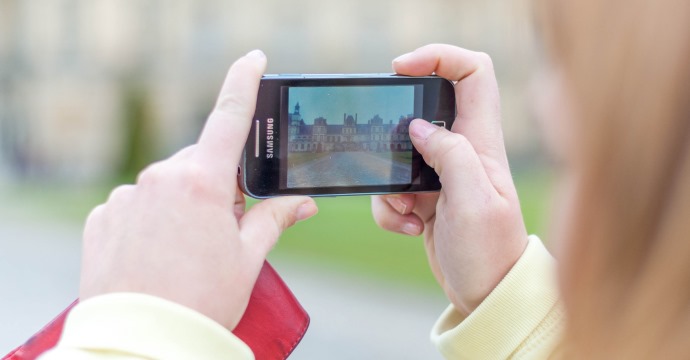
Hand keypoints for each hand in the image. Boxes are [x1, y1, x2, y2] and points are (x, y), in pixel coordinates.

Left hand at [79, 50, 317, 328]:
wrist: (142, 341)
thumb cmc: (202, 302)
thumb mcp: (248, 258)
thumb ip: (274, 218)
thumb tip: (301, 202)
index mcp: (202, 183)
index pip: (229, 118)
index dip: (243, 83)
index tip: (253, 60)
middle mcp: (159, 179)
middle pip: (200, 166)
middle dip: (218, 188)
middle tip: (225, 231)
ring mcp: (126, 197)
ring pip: (166, 187)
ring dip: (182, 206)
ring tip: (185, 254)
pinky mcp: (102, 217)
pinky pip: (135, 205)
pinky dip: (150, 221)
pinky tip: (156, 255)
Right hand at [372, 44, 527, 314]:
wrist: (487, 295)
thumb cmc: (491, 253)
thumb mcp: (474, 203)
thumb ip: (450, 156)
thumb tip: (418, 127)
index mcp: (481, 142)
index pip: (472, 73)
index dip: (438, 57)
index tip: (402, 68)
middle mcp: (463, 151)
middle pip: (422, 109)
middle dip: (395, 131)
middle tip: (388, 154)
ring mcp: (443, 174)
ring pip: (399, 154)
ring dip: (389, 185)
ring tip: (412, 212)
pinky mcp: (427, 197)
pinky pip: (392, 189)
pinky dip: (390, 209)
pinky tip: (412, 227)